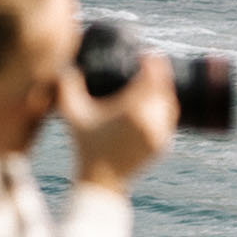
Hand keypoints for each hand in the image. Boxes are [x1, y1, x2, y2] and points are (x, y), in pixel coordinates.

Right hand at [57, 54, 177, 193]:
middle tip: (151, 63)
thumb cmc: (86, 147)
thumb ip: (67, 87)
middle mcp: (151, 120)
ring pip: (170, 103)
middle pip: (164, 88)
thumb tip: (66, 67)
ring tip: (153, 80)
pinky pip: (169, 119)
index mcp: (133, 109)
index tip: (146, 54)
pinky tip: (157, 101)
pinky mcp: (163, 145)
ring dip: (164, 89)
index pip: (153, 76)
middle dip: (159, 73)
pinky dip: (165, 107)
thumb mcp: (73, 115)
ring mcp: (160, 134)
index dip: (153, 62)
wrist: (101, 182)